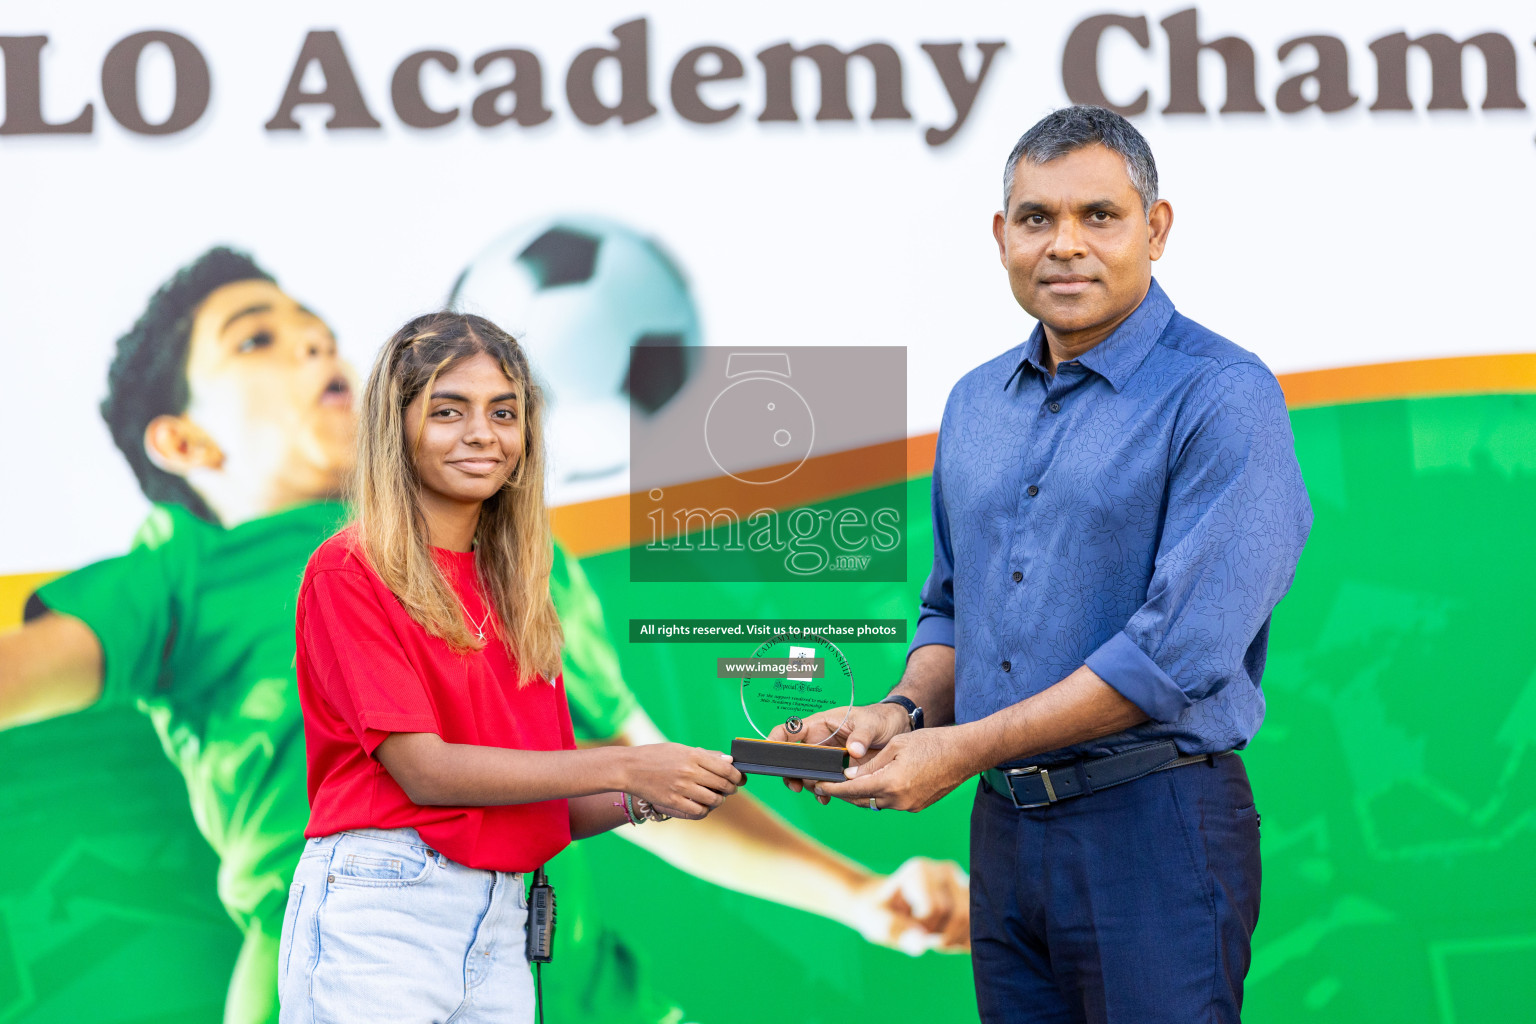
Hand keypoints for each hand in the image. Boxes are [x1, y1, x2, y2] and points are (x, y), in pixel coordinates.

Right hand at [622, 744, 743, 819]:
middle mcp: (690, 772)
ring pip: (714, 799)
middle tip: (730, 789)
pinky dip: (705, 810)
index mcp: (693, 756)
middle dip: (731, 788)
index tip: (739, 778)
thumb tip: (728, 760)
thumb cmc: (655, 756)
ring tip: (716, 797)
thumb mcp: (680, 749)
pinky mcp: (673, 801)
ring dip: (719, 800)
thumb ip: (705, 755)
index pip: (726, 768)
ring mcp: (682, 788)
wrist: (629, 768)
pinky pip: (698, 811)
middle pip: (722, 784)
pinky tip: (703, 805)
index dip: (736, 775)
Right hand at [768, 702, 910, 797]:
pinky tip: (827, 798)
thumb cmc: (881, 719)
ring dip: (809, 785)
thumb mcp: (872, 723)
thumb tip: (854, 751)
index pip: (790, 729)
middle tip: (797, 785)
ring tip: (820, 793)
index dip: (776, 739)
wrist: (897, 730)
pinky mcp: (838, 770)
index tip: (770, 751)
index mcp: (821, 724)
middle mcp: (820, 741)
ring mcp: (828, 757)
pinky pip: (824, 782)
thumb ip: (862, 735)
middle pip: (794, 758)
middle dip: (792, 772)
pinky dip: (823, 791)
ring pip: (807, 773)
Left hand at [815, 728, 974, 812]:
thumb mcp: (896, 746)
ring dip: (862, 794)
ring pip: (876, 803)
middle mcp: (899, 800)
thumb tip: (850, 774)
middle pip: (862, 800)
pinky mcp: (917, 806)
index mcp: (891, 783)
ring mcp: (909, 806)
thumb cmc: (932, 743)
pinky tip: (874, 782)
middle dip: (844, 793)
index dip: (833, 789)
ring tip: (848, 783)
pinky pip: (891, 802)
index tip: (819, 786)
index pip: (853, 790)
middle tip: (828, 784)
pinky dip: (879, 794)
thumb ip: (871, 763)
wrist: (964, 754)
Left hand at [845, 857, 970, 954]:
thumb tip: (922, 944)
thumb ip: (898, 932)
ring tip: (937, 938)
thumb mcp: (877, 923)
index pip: (936, 909)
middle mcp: (945, 870)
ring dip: (957, 939)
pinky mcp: (972, 895)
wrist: (886, 905)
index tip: (909, 931)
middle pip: (961, 914)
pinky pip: (981, 924)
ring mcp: (963, 880)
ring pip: (975, 920)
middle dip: (944, 937)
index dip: (924, 929)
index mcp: (920, 871)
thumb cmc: (880, 914)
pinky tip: (949, 938)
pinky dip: (966, 939)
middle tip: (926, 939)